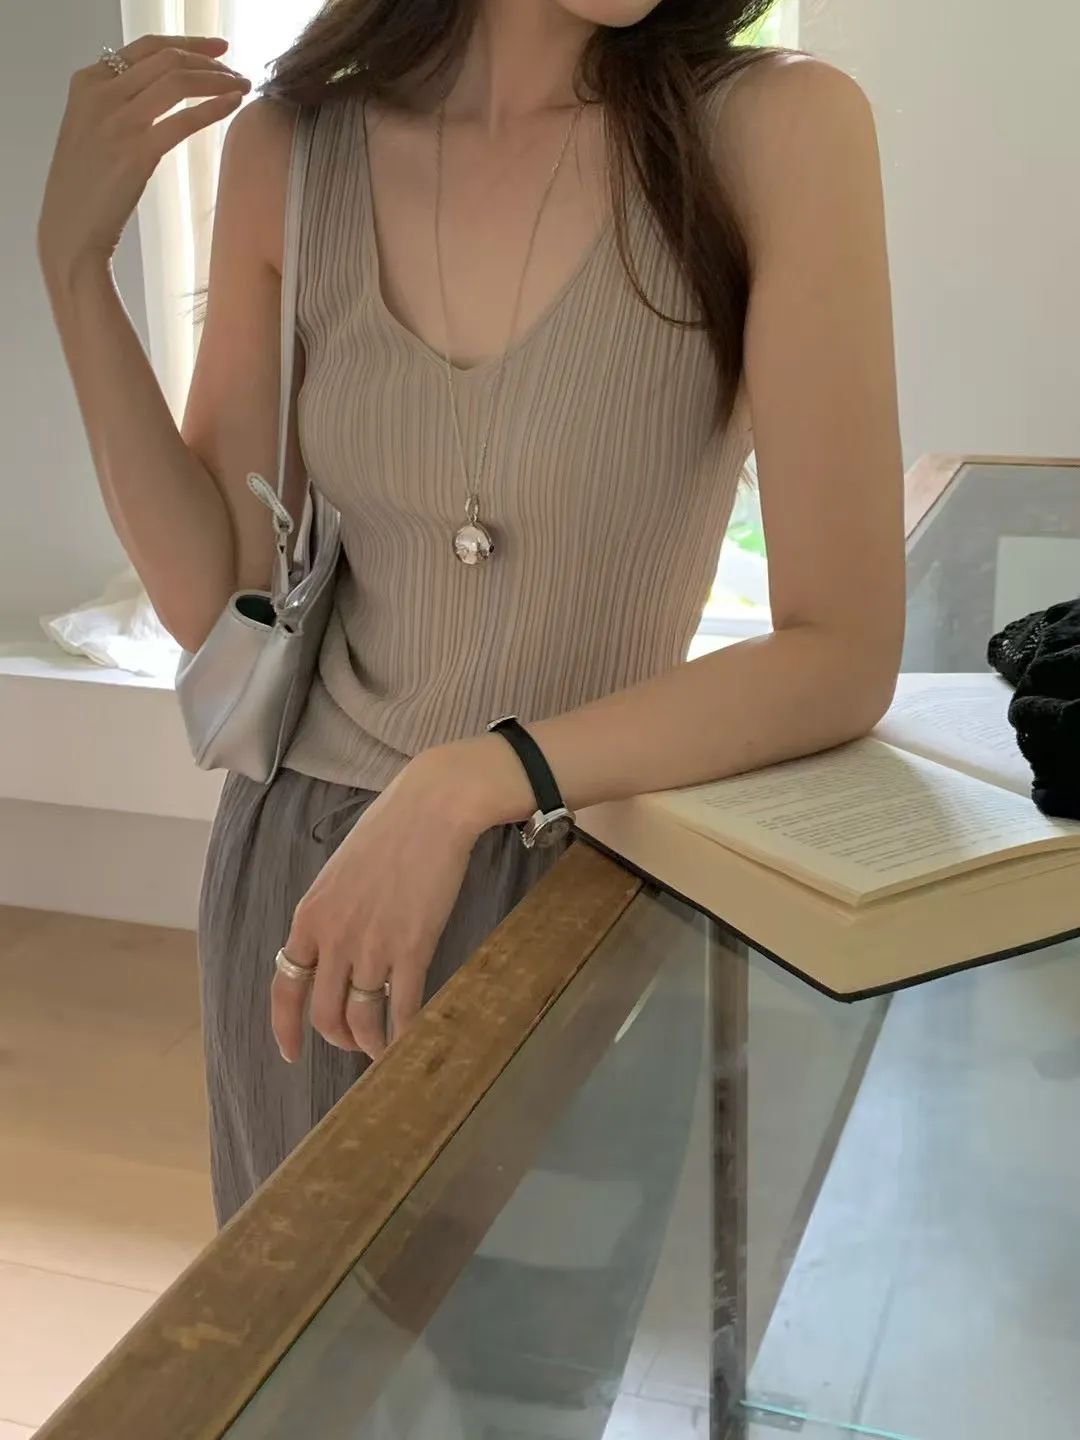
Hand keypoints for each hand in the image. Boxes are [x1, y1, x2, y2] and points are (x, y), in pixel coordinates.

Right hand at [38, 35, 249, 281]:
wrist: (70, 229)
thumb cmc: (84, 187)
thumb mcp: (90, 129)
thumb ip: (116, 104)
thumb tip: (157, 89)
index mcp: (88, 82)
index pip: (146, 47)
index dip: (188, 44)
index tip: (218, 49)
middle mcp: (101, 93)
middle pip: (166, 59)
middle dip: (209, 61)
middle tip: (237, 72)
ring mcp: (118, 121)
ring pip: (177, 81)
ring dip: (217, 80)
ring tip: (242, 86)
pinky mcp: (137, 151)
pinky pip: (184, 119)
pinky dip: (214, 108)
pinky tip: (234, 105)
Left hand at [272, 753, 491, 1065]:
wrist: (432, 808)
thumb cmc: (390, 831)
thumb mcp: (338, 875)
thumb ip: (330, 916)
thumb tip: (334, 955)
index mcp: (309, 917)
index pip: (284, 987)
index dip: (285, 1027)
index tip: (291, 1052)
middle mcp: (333, 938)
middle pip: (324, 1013)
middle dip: (338, 1037)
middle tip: (354, 1042)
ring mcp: (372, 945)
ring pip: (362, 1018)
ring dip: (371, 1042)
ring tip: (383, 1047)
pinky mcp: (412, 947)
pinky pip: (402, 1007)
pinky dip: (404, 1032)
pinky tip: (410, 1038)